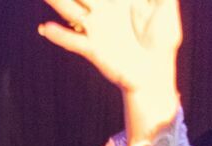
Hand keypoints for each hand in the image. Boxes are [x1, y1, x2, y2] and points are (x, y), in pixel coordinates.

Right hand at [38, 0, 181, 103]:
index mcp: (119, 0)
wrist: (153, 72)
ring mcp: (95, 30)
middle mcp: (103, 12)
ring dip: (57, 2)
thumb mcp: (165, 8)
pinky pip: (71, 41)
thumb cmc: (163, 39)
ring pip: (70, 11)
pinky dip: (59, 35)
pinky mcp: (92, 49)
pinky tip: (46, 28)